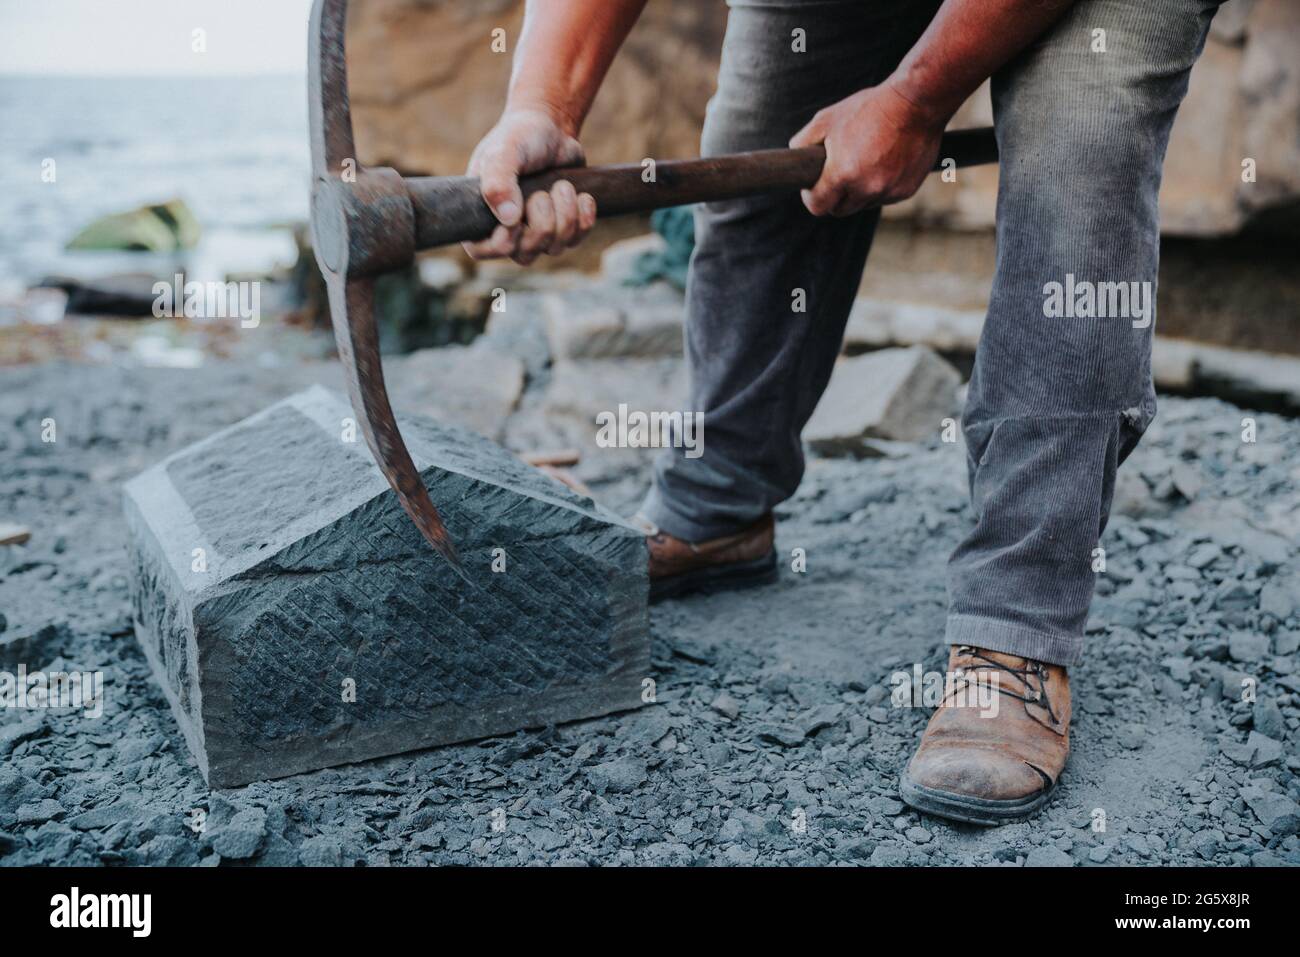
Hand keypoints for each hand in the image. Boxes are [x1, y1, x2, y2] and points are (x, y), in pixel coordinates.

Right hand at [462, 107, 597, 264]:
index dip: (503, 242)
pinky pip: (577, 240)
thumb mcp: (504, 151)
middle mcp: (507, 229)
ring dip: (564, 215)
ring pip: (554, 248)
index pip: (482, 251)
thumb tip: (508, 219)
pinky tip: (582, 196)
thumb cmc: (519, 137)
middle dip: (542, 223)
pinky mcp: (563, 227)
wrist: (551, 127)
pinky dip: (584, 218)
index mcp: (480, 213)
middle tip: (543, 194)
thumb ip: (498, 181)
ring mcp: (536, 231)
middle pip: (525, 254)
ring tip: (562, 186)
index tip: (516, 218)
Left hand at [789, 83, 945, 217]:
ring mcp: (888, 191)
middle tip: (837, 174)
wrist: (917, 101)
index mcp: (843, 173)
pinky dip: (881, 186)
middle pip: (840, 210)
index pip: (817, 206)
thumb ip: (804, 141)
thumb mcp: (827, 118)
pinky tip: (885, 161)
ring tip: (865, 160)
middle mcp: (866, 188)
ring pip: (863, 204)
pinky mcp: (906, 191)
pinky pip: (884, 197)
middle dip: (835, 196)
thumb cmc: (869, 107)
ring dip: (859, 191)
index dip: (812, 197)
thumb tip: (795, 158)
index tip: (813, 187)